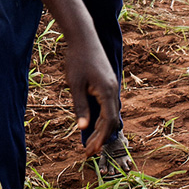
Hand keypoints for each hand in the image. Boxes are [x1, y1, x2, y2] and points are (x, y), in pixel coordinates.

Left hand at [63, 34, 120, 155]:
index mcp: (106, 91)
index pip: (107, 121)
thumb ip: (80, 106)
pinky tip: (93, 125)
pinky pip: (108, 106)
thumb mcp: (75, 84)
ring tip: (90, 143)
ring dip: (101, 129)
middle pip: (111, 120)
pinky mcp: (108, 84)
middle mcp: (113, 90)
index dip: (100, 137)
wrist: (84, 37)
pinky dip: (102, 118)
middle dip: (100, 138)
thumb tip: (83, 128)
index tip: (91, 150)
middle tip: (88, 152)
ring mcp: (112, 87)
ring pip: (110, 114)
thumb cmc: (77, 59)